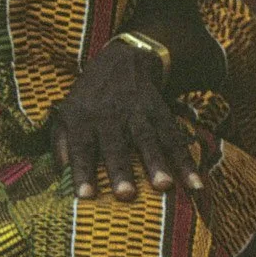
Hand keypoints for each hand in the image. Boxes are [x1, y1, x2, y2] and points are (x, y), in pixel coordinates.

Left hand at [49, 41, 202, 202]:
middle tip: (126, 195)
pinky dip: (186, 162)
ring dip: (156, 163)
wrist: (122, 59)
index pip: (80, 147)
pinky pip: (173, 139)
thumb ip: (61, 145)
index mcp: (82, 119)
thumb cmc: (88, 99)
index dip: (82, 171)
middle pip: (115, 145)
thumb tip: (60, 177)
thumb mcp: (66, 113)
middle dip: (121, 170)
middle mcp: (109, 116)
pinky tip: (195, 183)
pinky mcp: (160, 112)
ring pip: (147, 140)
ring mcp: (137, 113)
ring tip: (164, 186)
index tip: (85, 196)